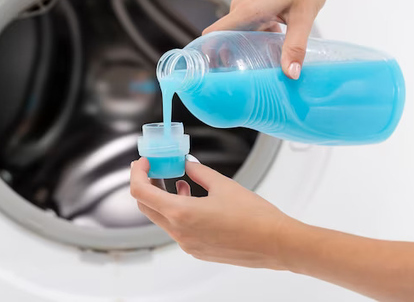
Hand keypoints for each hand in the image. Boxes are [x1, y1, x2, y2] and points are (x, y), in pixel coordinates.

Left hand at [130, 157, 294, 268]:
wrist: (277, 243)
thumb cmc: (254, 216)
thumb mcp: (222, 184)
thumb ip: (198, 172)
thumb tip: (186, 164)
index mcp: (181, 213)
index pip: (141, 192)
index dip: (137, 174)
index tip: (144, 162)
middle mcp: (180, 232)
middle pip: (146, 207)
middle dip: (146, 185)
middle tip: (154, 169)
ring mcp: (187, 244)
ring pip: (161, 218)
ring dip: (163, 198)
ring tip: (178, 181)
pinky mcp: (198, 250)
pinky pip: (177, 229)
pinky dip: (177, 212)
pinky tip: (192, 199)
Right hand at [203, 0, 339, 78]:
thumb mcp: (304, 16)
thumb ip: (295, 46)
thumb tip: (291, 74)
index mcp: (247, 10)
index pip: (213, 34)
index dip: (207, 54)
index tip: (210, 74)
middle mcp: (241, 7)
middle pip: (224, 38)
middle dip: (230, 59)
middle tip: (241, 80)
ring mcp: (247, 5)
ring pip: (238, 33)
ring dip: (245, 49)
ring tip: (257, 69)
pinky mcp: (255, 4)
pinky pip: (248, 26)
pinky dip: (256, 39)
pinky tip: (271, 51)